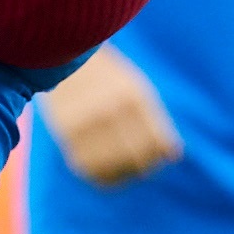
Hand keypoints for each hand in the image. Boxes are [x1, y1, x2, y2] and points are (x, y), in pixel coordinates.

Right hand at [42, 50, 182, 187]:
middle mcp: (110, 110)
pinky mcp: (67, 134)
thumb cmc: (106, 79)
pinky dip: (101, 175)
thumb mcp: (136, 89)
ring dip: (122, 174)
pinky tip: (106, 169)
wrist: (60, 58)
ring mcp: (87, 122)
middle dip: (144, 166)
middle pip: (137, 158)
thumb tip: (173, 156)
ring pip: (113, 168)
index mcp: (133, 97)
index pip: (157, 143)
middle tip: (141, 166)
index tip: (157, 155)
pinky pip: (89, 169)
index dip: (159, 155)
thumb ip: (155, 121)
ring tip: (123, 168)